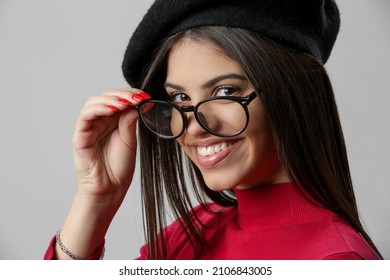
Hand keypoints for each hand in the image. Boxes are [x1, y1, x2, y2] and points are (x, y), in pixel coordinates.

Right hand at [72, 88, 149, 205]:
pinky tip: (112, 110)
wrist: (110, 189)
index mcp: (113, 122)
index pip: (119, 100)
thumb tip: (134, 105)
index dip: (131, 95)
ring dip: (111, 99)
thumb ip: (129, 122)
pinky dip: (98, 109)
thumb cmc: (119, 168)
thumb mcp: (130, 141)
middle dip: (123, 95)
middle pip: (107, 97)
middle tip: (137, 98)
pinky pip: (86, 116)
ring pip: (94, 103)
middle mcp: (100, 122)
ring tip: (126, 103)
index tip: (146, 97)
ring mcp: (89, 128)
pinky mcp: (80, 136)